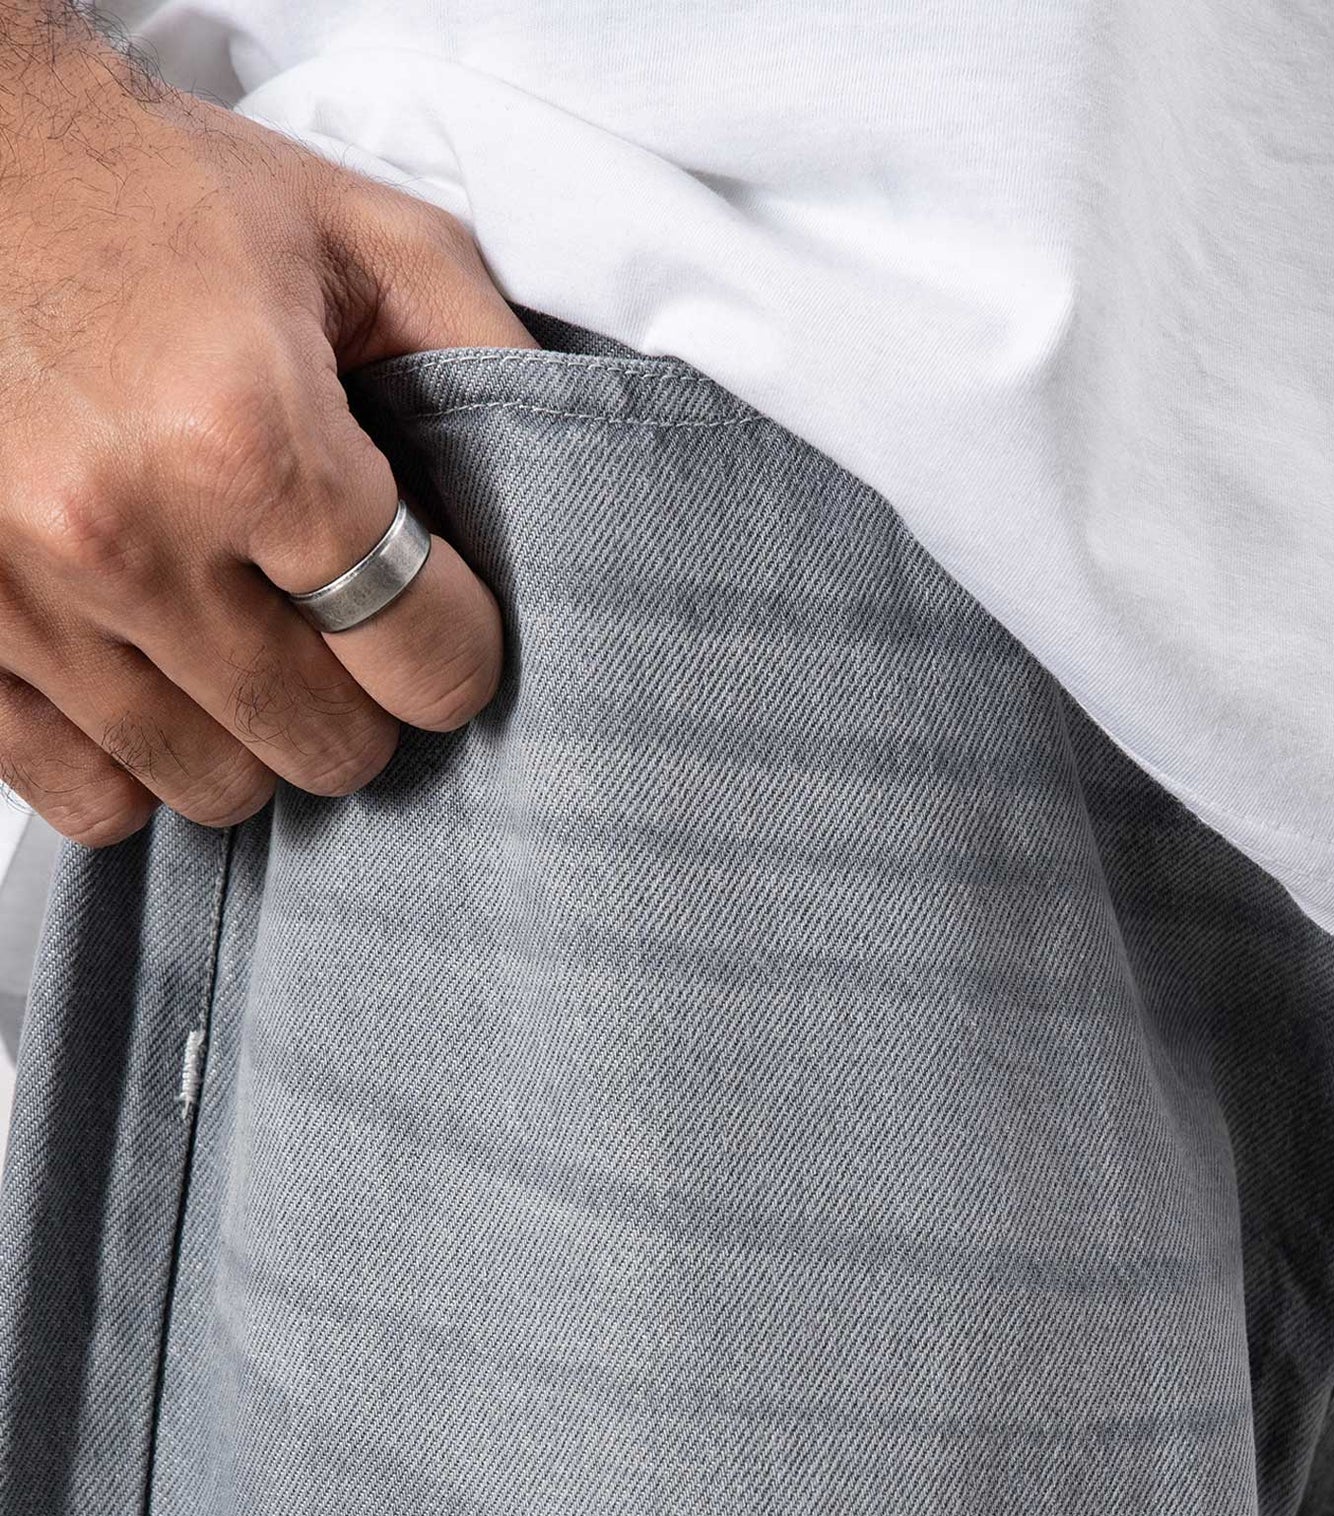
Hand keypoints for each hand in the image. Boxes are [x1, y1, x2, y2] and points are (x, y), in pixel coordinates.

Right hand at [0, 7, 537, 845]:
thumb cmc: (149, 190)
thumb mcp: (356, 233)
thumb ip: (482, 358)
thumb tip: (570, 486)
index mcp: (248, 437)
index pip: (423, 662)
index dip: (456, 649)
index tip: (443, 617)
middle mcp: (124, 536)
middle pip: (324, 746)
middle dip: (359, 700)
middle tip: (344, 630)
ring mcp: (19, 600)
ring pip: (208, 789)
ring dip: (250, 737)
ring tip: (244, 643)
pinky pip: (81, 797)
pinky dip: (132, 761)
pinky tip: (152, 679)